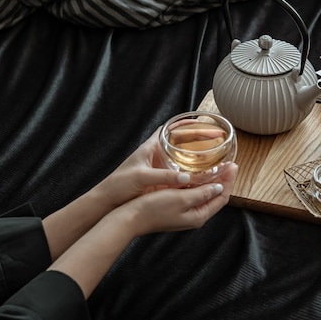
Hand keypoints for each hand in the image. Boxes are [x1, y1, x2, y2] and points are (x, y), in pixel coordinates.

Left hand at [94, 127, 225, 209]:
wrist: (109, 200)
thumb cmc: (120, 184)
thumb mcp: (143, 177)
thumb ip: (165, 177)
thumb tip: (187, 178)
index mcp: (150, 147)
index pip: (168, 129)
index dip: (183, 124)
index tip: (198, 122)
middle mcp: (155, 154)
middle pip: (178, 142)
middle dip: (194, 139)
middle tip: (212, 139)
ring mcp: (157, 167)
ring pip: (179, 157)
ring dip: (193, 155)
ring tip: (211, 155)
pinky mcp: (158, 179)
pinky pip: (177, 171)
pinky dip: (189, 171)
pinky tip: (199, 175)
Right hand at [111, 161, 237, 235]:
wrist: (130, 218)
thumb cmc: (154, 208)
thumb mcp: (181, 198)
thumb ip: (201, 193)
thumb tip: (218, 187)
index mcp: (199, 215)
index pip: (222, 197)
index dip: (229, 181)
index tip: (233, 165)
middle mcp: (194, 216)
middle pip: (215, 196)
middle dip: (223, 180)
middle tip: (228, 163)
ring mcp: (185, 213)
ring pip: (204, 194)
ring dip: (212, 181)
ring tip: (217, 165)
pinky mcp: (176, 208)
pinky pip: (193, 194)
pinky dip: (198, 183)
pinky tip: (196, 174)